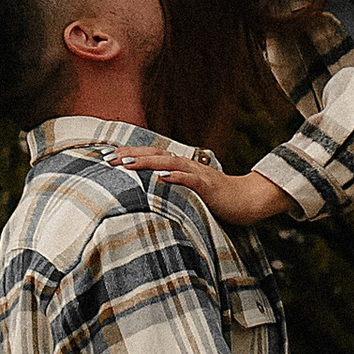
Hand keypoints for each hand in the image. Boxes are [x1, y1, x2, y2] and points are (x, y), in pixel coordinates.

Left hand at [114, 150, 291, 228]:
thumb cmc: (217, 199)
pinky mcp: (209, 187)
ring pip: (169, 163)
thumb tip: (147, 193)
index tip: (106, 155)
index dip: (130, 153)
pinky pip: (191, 180)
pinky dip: (176, 177)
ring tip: (127, 163)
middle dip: (131, 155)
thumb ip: (171, 190)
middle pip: (155, 155)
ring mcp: (198, 175)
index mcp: (180, 167)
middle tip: (107, 158)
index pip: (151, 155)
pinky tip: (162, 177)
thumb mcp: (189, 193)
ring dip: (147, 162)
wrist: (248, 199)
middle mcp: (187, 166)